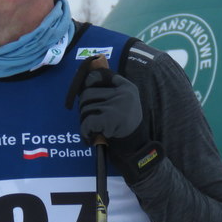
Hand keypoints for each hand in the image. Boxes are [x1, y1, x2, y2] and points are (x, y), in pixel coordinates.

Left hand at [68, 59, 163, 182]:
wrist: (137, 145)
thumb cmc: (128, 122)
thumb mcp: (129, 98)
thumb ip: (116, 85)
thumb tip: (91, 76)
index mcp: (126, 87)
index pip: (98, 76)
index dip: (87, 83)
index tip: (85, 88)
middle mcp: (121, 94)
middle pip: (87, 95)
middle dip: (84, 106)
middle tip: (88, 116)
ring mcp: (115, 106)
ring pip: (85, 108)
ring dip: (84, 119)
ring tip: (91, 127)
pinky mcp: (109, 120)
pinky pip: (87, 121)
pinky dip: (84, 130)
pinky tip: (88, 135)